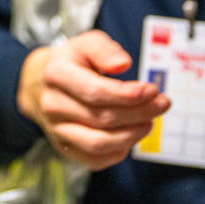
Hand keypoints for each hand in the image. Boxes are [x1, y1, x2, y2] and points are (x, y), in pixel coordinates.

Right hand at [15, 30, 169, 170]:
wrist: (42, 84)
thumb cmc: (72, 62)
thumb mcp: (86, 44)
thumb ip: (105, 49)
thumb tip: (123, 64)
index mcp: (56, 75)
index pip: (94, 91)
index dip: (126, 95)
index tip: (152, 90)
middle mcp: (53, 106)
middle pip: (101, 118)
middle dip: (139, 113)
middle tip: (162, 103)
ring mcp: (57, 130)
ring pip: (99, 143)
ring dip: (132, 135)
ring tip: (149, 121)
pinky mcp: (64, 148)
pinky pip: (95, 160)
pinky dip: (119, 151)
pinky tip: (131, 134)